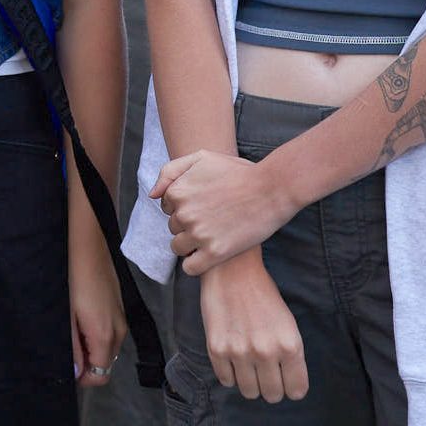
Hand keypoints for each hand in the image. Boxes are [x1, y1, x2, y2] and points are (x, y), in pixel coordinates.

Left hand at [69, 229, 126, 387]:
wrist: (87, 246)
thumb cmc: (72, 278)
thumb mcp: (66, 315)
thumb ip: (71, 346)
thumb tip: (76, 373)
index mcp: (105, 335)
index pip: (100, 375)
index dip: (82, 378)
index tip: (66, 365)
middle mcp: (119, 331)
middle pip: (105, 364)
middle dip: (86, 363)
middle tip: (65, 344)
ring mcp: (121, 319)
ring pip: (107, 349)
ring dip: (90, 348)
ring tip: (71, 327)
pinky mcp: (120, 309)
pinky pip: (110, 334)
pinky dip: (96, 335)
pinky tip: (81, 316)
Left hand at [152, 149, 298, 274]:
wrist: (273, 189)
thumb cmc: (239, 172)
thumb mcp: (202, 158)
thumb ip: (171, 172)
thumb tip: (153, 196)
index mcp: (177, 192)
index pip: (167, 208)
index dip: (184, 207)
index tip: (204, 205)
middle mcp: (184, 214)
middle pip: (173, 227)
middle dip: (188, 225)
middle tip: (213, 220)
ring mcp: (199, 234)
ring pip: (178, 248)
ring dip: (191, 245)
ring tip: (213, 237)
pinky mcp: (215, 252)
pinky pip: (191, 267)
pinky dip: (197, 264)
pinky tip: (211, 256)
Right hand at [198, 252, 307, 402]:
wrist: (233, 271)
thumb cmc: (264, 297)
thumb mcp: (288, 325)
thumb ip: (290, 355)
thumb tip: (287, 385)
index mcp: (290, 346)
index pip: (297, 390)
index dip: (292, 388)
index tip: (286, 380)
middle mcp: (266, 352)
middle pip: (272, 395)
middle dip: (271, 388)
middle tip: (266, 374)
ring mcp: (239, 352)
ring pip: (249, 392)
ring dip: (250, 383)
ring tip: (249, 366)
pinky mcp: (216, 349)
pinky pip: (225, 380)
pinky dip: (230, 374)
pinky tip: (233, 358)